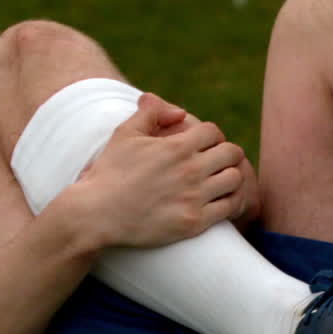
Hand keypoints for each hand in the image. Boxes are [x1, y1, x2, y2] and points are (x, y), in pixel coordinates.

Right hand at [60, 93, 248, 249]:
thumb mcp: (125, 133)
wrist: (97, 214)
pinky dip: (233, 203)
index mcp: (176, 147)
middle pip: (232, 153)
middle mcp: (190, 170)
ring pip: (235, 179)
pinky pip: (230, 207)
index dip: (212, 136)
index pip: (214, 131)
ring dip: (231, 178)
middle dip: (226, 155)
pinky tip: (226, 203)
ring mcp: (194, 197)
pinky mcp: (195, 222)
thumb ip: (151, 112)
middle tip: (217, 163)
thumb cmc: (109, 172)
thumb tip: (180, 112)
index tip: (206, 145)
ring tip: (222, 182)